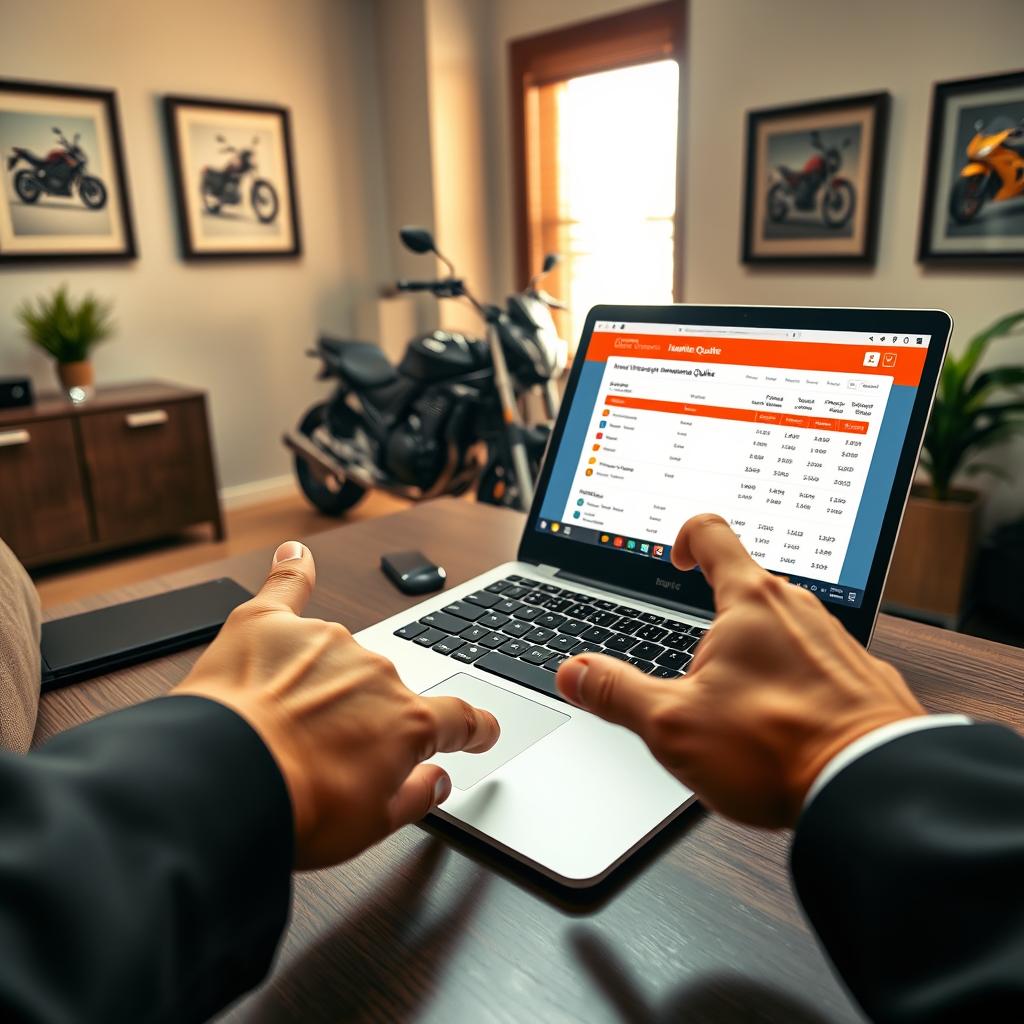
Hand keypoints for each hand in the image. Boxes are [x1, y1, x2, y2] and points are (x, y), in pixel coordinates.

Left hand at [173, 541, 499, 868]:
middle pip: (384, 690)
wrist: (223, 779)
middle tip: (327, 757)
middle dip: (363, 718)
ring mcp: (325, 641)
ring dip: (322, 680)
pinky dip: (294, 571)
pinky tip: (296, 555)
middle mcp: (375, 672)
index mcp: (407, 722)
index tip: (481, 730)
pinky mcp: (270, 624)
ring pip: (338, 655)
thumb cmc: (295, 807)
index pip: (459, 719)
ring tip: (284, 722)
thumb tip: (436, 782)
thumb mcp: (371, 827)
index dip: (476, 728)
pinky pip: (288, 587)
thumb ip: (415, 797)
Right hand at [556, 515, 922, 827]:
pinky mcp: (862, 678)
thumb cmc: (776, 748)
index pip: (712, 534)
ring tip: (739, 713)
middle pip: (745, 590)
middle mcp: (798, 608)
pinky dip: (791, 686)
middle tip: (696, 677)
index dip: (686, 537)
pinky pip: (815, 665)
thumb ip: (616, 692)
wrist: (873, 792)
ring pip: (782, 630)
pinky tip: (783, 730)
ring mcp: (835, 641)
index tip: (677, 559)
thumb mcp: (672, 724)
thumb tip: (573, 672)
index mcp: (750, 602)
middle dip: (713, 628)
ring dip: (753, 658)